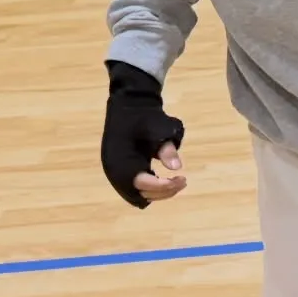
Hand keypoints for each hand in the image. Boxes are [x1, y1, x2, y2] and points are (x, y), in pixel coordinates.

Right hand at [102, 62, 188, 208]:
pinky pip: (134, 188)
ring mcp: (115, 171)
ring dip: (157, 192)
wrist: (129, 103)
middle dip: (163, 191)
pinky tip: (165, 180)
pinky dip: (150, 188)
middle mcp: (114, 170)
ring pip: (137, 194)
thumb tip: (177, 167)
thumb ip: (167, 148)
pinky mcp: (119, 170)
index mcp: (120, 160)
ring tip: (176, 182)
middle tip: (183, 180)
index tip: (182, 178)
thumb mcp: (159, 128)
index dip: (163, 186)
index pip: (143, 184)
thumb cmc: (144, 115)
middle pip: (140, 194)